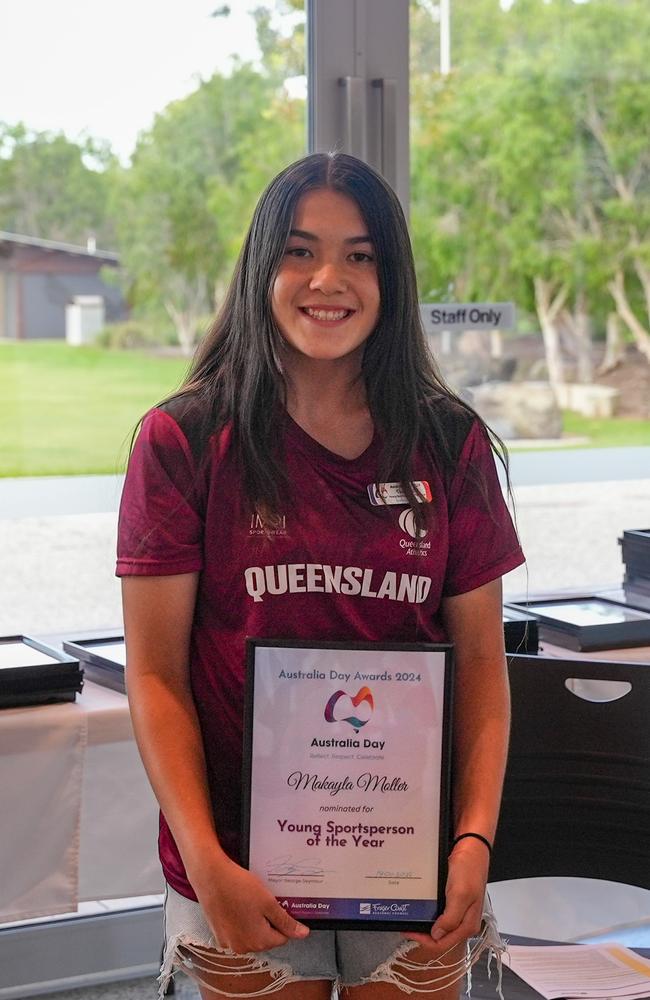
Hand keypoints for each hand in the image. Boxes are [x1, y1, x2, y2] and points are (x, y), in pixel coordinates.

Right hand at [192, 855, 309, 953]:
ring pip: (250, 934)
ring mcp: (228, 942)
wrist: (210, 877)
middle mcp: (243, 947)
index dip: (282, 920)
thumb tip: (303, 935)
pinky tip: (236, 904)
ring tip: (247, 901)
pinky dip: (239, 921)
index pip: (282, 937)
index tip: (276, 904)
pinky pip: (236, 931)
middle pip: (266, 938)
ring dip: (253, 921)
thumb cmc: (239, 887)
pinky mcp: (218, 934)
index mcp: (259, 941)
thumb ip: (286, 922)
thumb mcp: (268, 902)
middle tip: (261, 901)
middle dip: (267, 921)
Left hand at [403, 837, 488, 953]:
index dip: (425, 941)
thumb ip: (451, 918)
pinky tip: (421, 907)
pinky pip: (440, 913)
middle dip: (423, 933)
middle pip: (441, 937)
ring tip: (411, 916)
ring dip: (426, 924)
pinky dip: (429, 913)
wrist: (471, 848)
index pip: (443, 944)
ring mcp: (459, 912)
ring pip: (439, 925)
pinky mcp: (454, 902)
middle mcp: (464, 921)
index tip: (410, 931)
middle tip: (408, 925)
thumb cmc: (469, 869)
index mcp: (468, 925)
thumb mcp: (460, 895)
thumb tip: (438, 935)